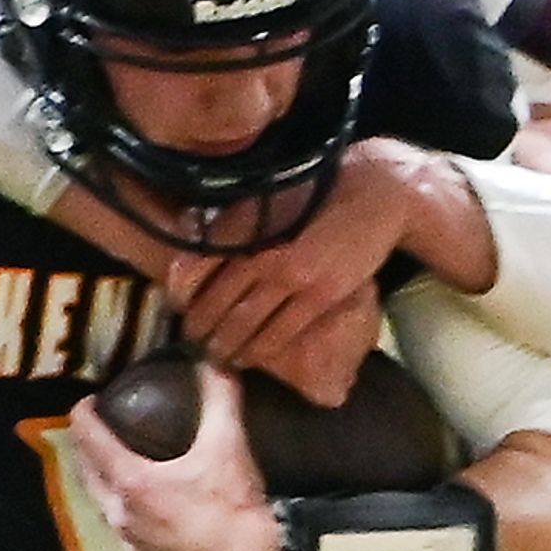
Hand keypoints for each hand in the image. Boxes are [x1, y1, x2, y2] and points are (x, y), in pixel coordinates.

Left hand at [66, 369, 281, 550]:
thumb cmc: (234, 505)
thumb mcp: (228, 443)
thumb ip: (218, 396)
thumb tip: (212, 358)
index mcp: (131, 480)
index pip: (91, 440)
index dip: (84, 417)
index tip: (86, 402)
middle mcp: (120, 513)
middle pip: (87, 474)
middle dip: (86, 449)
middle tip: (95, 430)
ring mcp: (130, 541)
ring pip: (101, 505)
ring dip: (100, 481)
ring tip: (112, 463)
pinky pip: (121, 529)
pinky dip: (120, 509)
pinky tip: (138, 505)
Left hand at [158, 144, 437, 405]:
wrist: (371, 193)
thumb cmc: (314, 196)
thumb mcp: (264, 199)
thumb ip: (230, 225)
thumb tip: (190, 242)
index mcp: (240, 224)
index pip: (192, 270)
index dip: (181, 298)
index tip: (179, 310)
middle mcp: (258, 251)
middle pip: (214, 305)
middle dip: (200, 331)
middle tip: (195, 345)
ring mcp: (288, 276)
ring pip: (243, 326)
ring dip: (227, 348)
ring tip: (218, 357)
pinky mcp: (317, 296)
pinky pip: (279, 335)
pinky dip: (260, 352)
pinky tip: (251, 358)